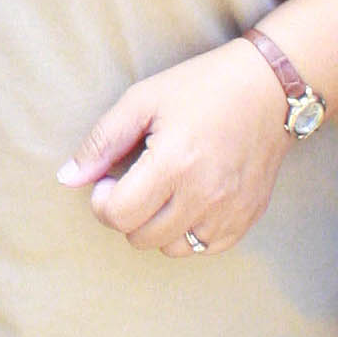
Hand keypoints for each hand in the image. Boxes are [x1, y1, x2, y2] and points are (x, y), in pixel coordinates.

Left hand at [59, 38, 287, 257]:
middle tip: (136, 182)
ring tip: (164, 191)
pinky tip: (190, 201)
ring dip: (156, 226)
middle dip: (126, 213)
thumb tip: (67, 179)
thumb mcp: (143, 100)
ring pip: (171, 248)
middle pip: (140, 237)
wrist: (271, 89)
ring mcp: (229, 211)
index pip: (117, 215)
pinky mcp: (247, 218)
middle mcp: (204, 194)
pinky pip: (204, 248)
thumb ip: (101, 142)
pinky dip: (189, 232)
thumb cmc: (202, 88)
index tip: (109, 180)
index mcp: (174, 162)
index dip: (101, 201)